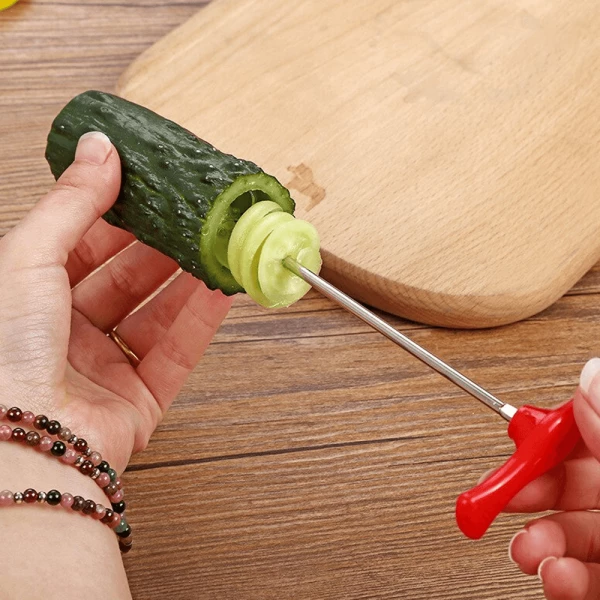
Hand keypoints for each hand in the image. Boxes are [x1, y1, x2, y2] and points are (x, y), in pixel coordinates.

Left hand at [0, 131, 231, 472]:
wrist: (23, 450)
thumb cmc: (4, 358)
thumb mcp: (28, 260)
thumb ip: (72, 203)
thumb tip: (99, 147)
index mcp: (30, 297)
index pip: (83, 242)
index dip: (118, 211)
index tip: (152, 184)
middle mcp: (66, 332)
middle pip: (126, 277)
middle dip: (163, 244)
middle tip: (195, 214)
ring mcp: (104, 367)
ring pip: (157, 312)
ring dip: (190, 279)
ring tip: (219, 245)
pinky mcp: (138, 400)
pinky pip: (176, 352)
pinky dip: (202, 320)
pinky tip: (222, 290)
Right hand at [501, 358, 599, 599]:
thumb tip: (590, 374)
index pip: (580, 433)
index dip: (545, 436)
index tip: (518, 443)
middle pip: (563, 483)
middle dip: (524, 493)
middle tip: (499, 497)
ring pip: (563, 534)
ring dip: (533, 543)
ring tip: (528, 550)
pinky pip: (578, 578)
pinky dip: (557, 580)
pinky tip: (554, 577)